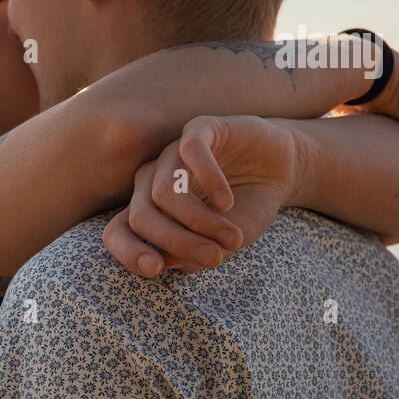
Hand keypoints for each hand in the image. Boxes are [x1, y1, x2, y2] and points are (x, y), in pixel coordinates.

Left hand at [104, 116, 297, 276]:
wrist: (281, 168)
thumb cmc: (246, 207)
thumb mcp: (224, 241)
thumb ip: (197, 254)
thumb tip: (171, 263)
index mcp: (150, 210)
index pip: (117, 231)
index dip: (127, 251)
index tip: (154, 269)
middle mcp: (152, 181)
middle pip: (141, 216)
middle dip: (175, 242)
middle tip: (214, 258)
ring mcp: (172, 154)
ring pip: (164, 191)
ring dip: (198, 220)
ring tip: (232, 236)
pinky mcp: (199, 129)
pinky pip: (190, 152)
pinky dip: (208, 180)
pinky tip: (226, 201)